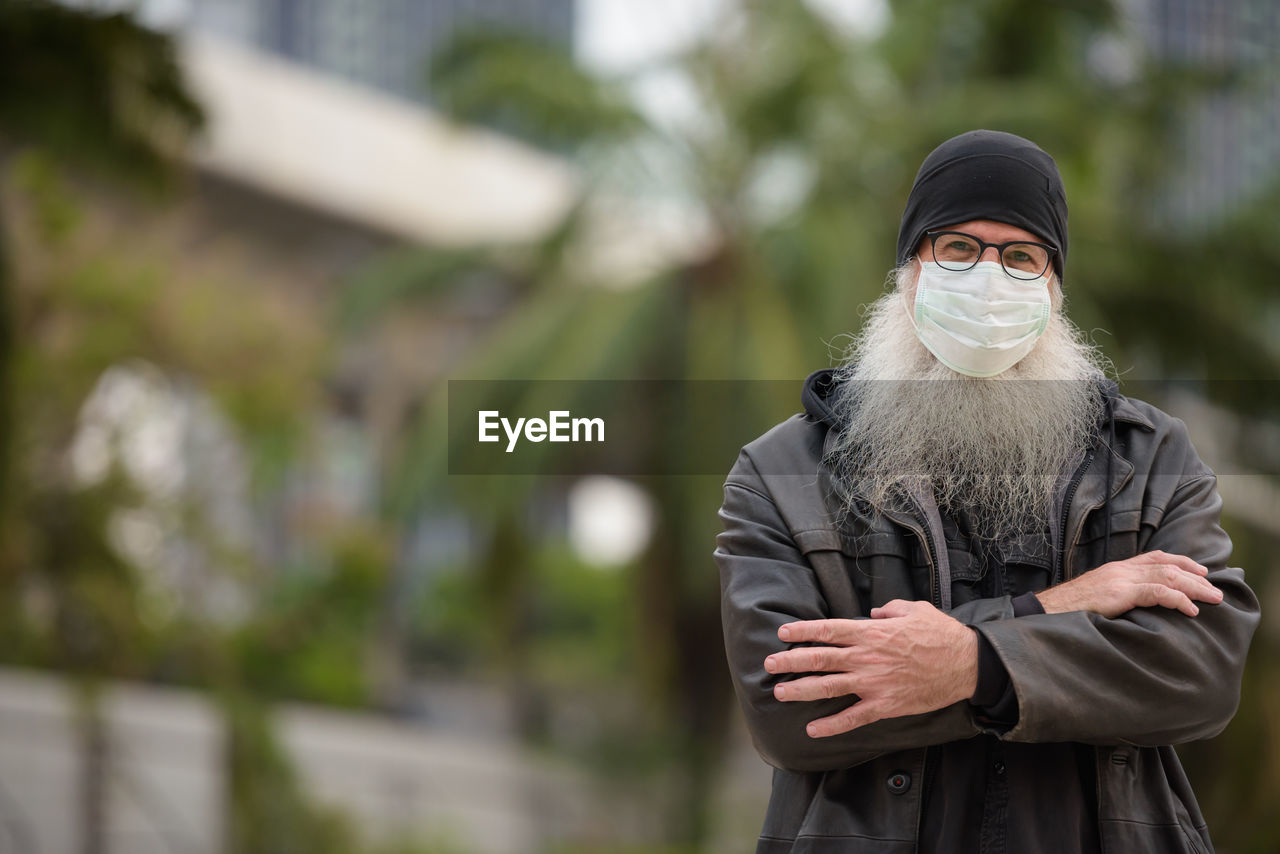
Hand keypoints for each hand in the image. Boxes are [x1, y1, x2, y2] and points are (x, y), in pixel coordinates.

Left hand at [763, 600, 977, 737]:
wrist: (967, 664)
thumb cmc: (941, 634)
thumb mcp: (914, 610)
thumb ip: (889, 610)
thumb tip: (874, 612)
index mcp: (871, 632)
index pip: (827, 630)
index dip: (802, 632)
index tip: (782, 634)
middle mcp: (867, 657)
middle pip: (820, 659)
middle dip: (791, 661)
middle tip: (769, 663)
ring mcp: (874, 683)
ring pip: (829, 688)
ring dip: (801, 690)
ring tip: (779, 693)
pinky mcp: (885, 706)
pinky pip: (853, 718)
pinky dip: (831, 725)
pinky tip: (812, 730)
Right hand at [1035, 549, 1222, 617]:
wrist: (1046, 611)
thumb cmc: (1069, 610)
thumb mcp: (1098, 599)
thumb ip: (1117, 597)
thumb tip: (1137, 608)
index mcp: (1116, 570)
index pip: (1154, 557)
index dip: (1181, 562)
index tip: (1201, 572)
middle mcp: (1120, 570)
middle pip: (1166, 566)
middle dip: (1195, 577)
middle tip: (1216, 591)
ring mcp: (1119, 579)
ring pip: (1167, 576)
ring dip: (1194, 587)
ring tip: (1213, 599)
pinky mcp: (1118, 593)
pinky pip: (1156, 592)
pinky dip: (1177, 599)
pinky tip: (1190, 609)